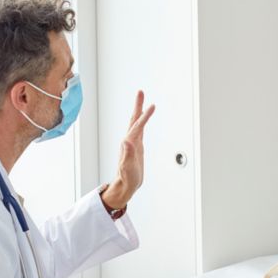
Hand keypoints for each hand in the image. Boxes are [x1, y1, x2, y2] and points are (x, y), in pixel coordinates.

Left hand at [102, 91, 155, 209]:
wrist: (126, 185)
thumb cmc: (127, 179)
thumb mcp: (127, 168)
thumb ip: (127, 155)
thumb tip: (126, 141)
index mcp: (129, 144)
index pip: (138, 126)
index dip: (145, 116)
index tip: (152, 107)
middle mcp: (129, 141)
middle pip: (134, 120)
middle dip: (138, 106)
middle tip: (140, 92)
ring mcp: (132, 143)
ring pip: (136, 123)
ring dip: (139, 111)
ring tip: (142, 101)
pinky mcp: (135, 147)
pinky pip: (139, 130)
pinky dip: (142, 122)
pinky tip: (144, 119)